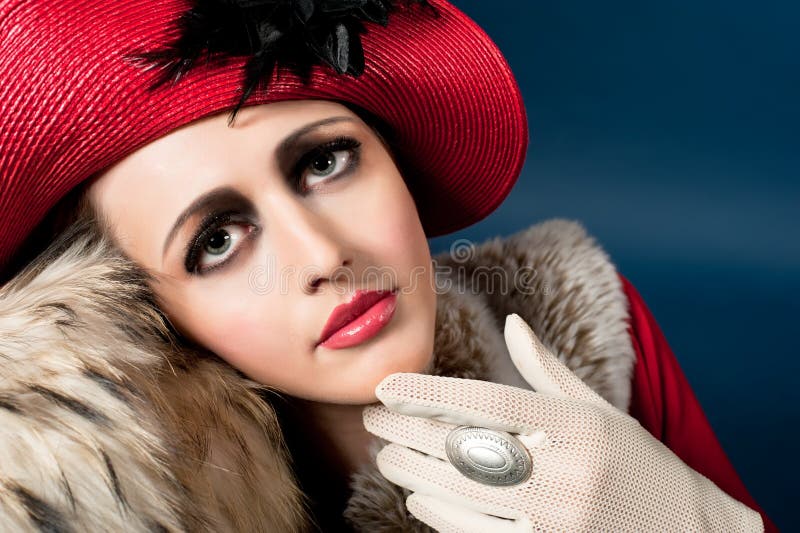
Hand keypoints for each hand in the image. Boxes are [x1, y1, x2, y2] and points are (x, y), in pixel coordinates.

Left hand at [363, 313, 763, 531]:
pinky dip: (441, 515)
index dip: (430, 393)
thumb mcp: (600, 411)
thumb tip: (512, 325)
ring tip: (384, 454)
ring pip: (463, 493)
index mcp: (579, 427)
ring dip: (413, 472)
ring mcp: (557, 520)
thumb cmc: (637, 464)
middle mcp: (567, 473)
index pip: (488, 403)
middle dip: (408, 432)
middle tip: (372, 420)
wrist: (689, 532)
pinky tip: (418, 496)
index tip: (388, 387)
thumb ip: (549, 370)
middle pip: (465, 447)